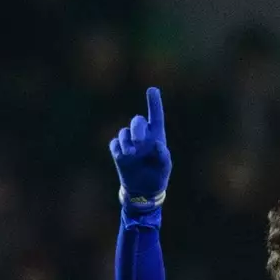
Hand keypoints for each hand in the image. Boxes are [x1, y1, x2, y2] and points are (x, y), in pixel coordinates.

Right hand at [109, 87, 171, 212]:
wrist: (143, 189)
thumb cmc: (158, 174)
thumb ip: (163, 155)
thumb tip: (157, 144)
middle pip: (137, 121)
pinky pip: (114, 144)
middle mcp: (142, 135)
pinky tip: (123, 157)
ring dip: (126, 142)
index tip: (152, 90)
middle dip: (137, 129)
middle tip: (139, 143)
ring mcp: (129, 142)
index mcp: (156, 135)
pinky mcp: (118, 151)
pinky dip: (117, 149)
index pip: (156, 115)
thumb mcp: (165, 166)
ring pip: (123, 133)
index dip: (154, 102)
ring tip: (131, 154)